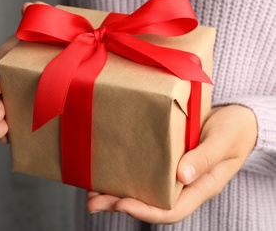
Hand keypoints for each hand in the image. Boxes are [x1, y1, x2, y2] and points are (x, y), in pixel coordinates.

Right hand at [0, 2, 47, 142]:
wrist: (65, 55)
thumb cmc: (51, 42)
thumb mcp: (46, 28)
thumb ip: (37, 17)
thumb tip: (30, 6)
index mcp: (11, 60)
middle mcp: (10, 78)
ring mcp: (18, 95)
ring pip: (5, 110)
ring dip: (0, 124)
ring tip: (0, 136)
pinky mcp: (28, 108)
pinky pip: (17, 121)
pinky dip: (13, 132)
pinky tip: (11, 142)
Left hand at [86, 105, 256, 223]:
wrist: (238, 120)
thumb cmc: (234, 131)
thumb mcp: (222, 142)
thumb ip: (205, 158)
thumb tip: (182, 177)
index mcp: (199, 187)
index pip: (170, 210)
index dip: (145, 211)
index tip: (122, 203)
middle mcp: (183, 185)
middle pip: (150, 204)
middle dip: (120, 205)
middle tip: (94, 202)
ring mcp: (174, 174)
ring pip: (144, 190)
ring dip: (117, 193)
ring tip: (92, 193)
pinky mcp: (167, 160)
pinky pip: (145, 173)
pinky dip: (125, 174)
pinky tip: (107, 172)